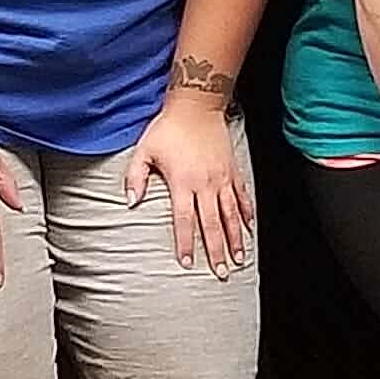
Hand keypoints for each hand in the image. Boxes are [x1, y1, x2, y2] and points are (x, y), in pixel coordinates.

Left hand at [123, 92, 253, 275]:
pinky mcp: (232, 170)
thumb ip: (136, 177)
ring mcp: (222, 178)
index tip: (187, 263)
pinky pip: (241, 196)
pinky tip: (249, 227)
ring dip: (235, 238)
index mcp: (183, 183)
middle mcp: (205, 184)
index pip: (184, 220)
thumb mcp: (145, 150)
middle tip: (221, 272)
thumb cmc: (168, 128)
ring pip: (230, 214)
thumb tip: (130, 202)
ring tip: (239, 258)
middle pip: (212, 224)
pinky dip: (246, 212)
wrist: (196, 106)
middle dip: (216, 251)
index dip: (186, 243)